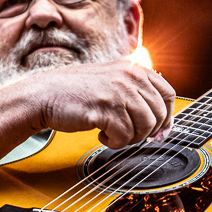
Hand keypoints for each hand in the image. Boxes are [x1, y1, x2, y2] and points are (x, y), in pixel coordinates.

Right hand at [21, 59, 175, 148]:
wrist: (43, 95)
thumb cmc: (75, 92)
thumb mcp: (111, 81)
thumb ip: (135, 91)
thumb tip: (161, 118)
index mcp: (133, 69)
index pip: (168, 93)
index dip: (167, 116)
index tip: (160, 131)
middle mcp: (129, 77)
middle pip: (159, 113)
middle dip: (147, 131)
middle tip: (130, 135)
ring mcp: (119, 92)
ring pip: (145, 127)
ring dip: (130, 138)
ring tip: (113, 134)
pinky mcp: (106, 109)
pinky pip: (125, 136)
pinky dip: (115, 142)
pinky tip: (102, 135)